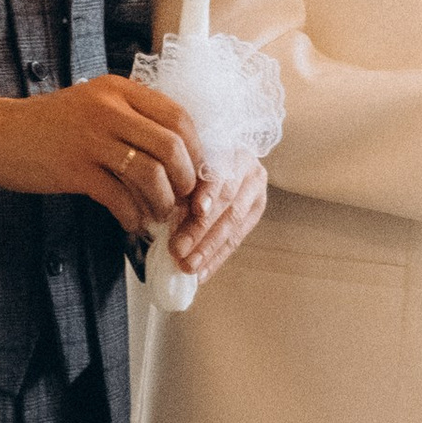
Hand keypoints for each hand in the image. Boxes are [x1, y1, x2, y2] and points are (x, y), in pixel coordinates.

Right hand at [0, 79, 200, 228]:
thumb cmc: (45, 123)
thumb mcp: (92, 102)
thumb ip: (129, 116)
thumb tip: (174, 150)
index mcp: (119, 89)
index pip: (178, 115)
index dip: (196, 148)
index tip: (196, 170)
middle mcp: (109, 109)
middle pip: (171, 145)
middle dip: (185, 178)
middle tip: (183, 198)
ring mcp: (91, 139)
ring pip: (150, 173)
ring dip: (161, 201)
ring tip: (159, 214)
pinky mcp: (74, 169)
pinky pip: (119, 197)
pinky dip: (132, 216)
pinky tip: (132, 223)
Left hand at [169, 158, 265, 280]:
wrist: (219, 159)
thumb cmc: (191, 163)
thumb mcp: (184, 168)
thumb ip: (179, 187)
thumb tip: (164, 218)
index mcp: (228, 149)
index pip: (221, 173)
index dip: (210, 192)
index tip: (196, 211)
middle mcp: (248, 167)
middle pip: (228, 202)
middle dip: (201, 230)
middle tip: (179, 251)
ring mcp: (255, 190)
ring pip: (234, 223)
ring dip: (209, 249)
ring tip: (189, 267)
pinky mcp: (256, 210)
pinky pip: (237, 239)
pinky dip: (217, 258)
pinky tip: (202, 273)